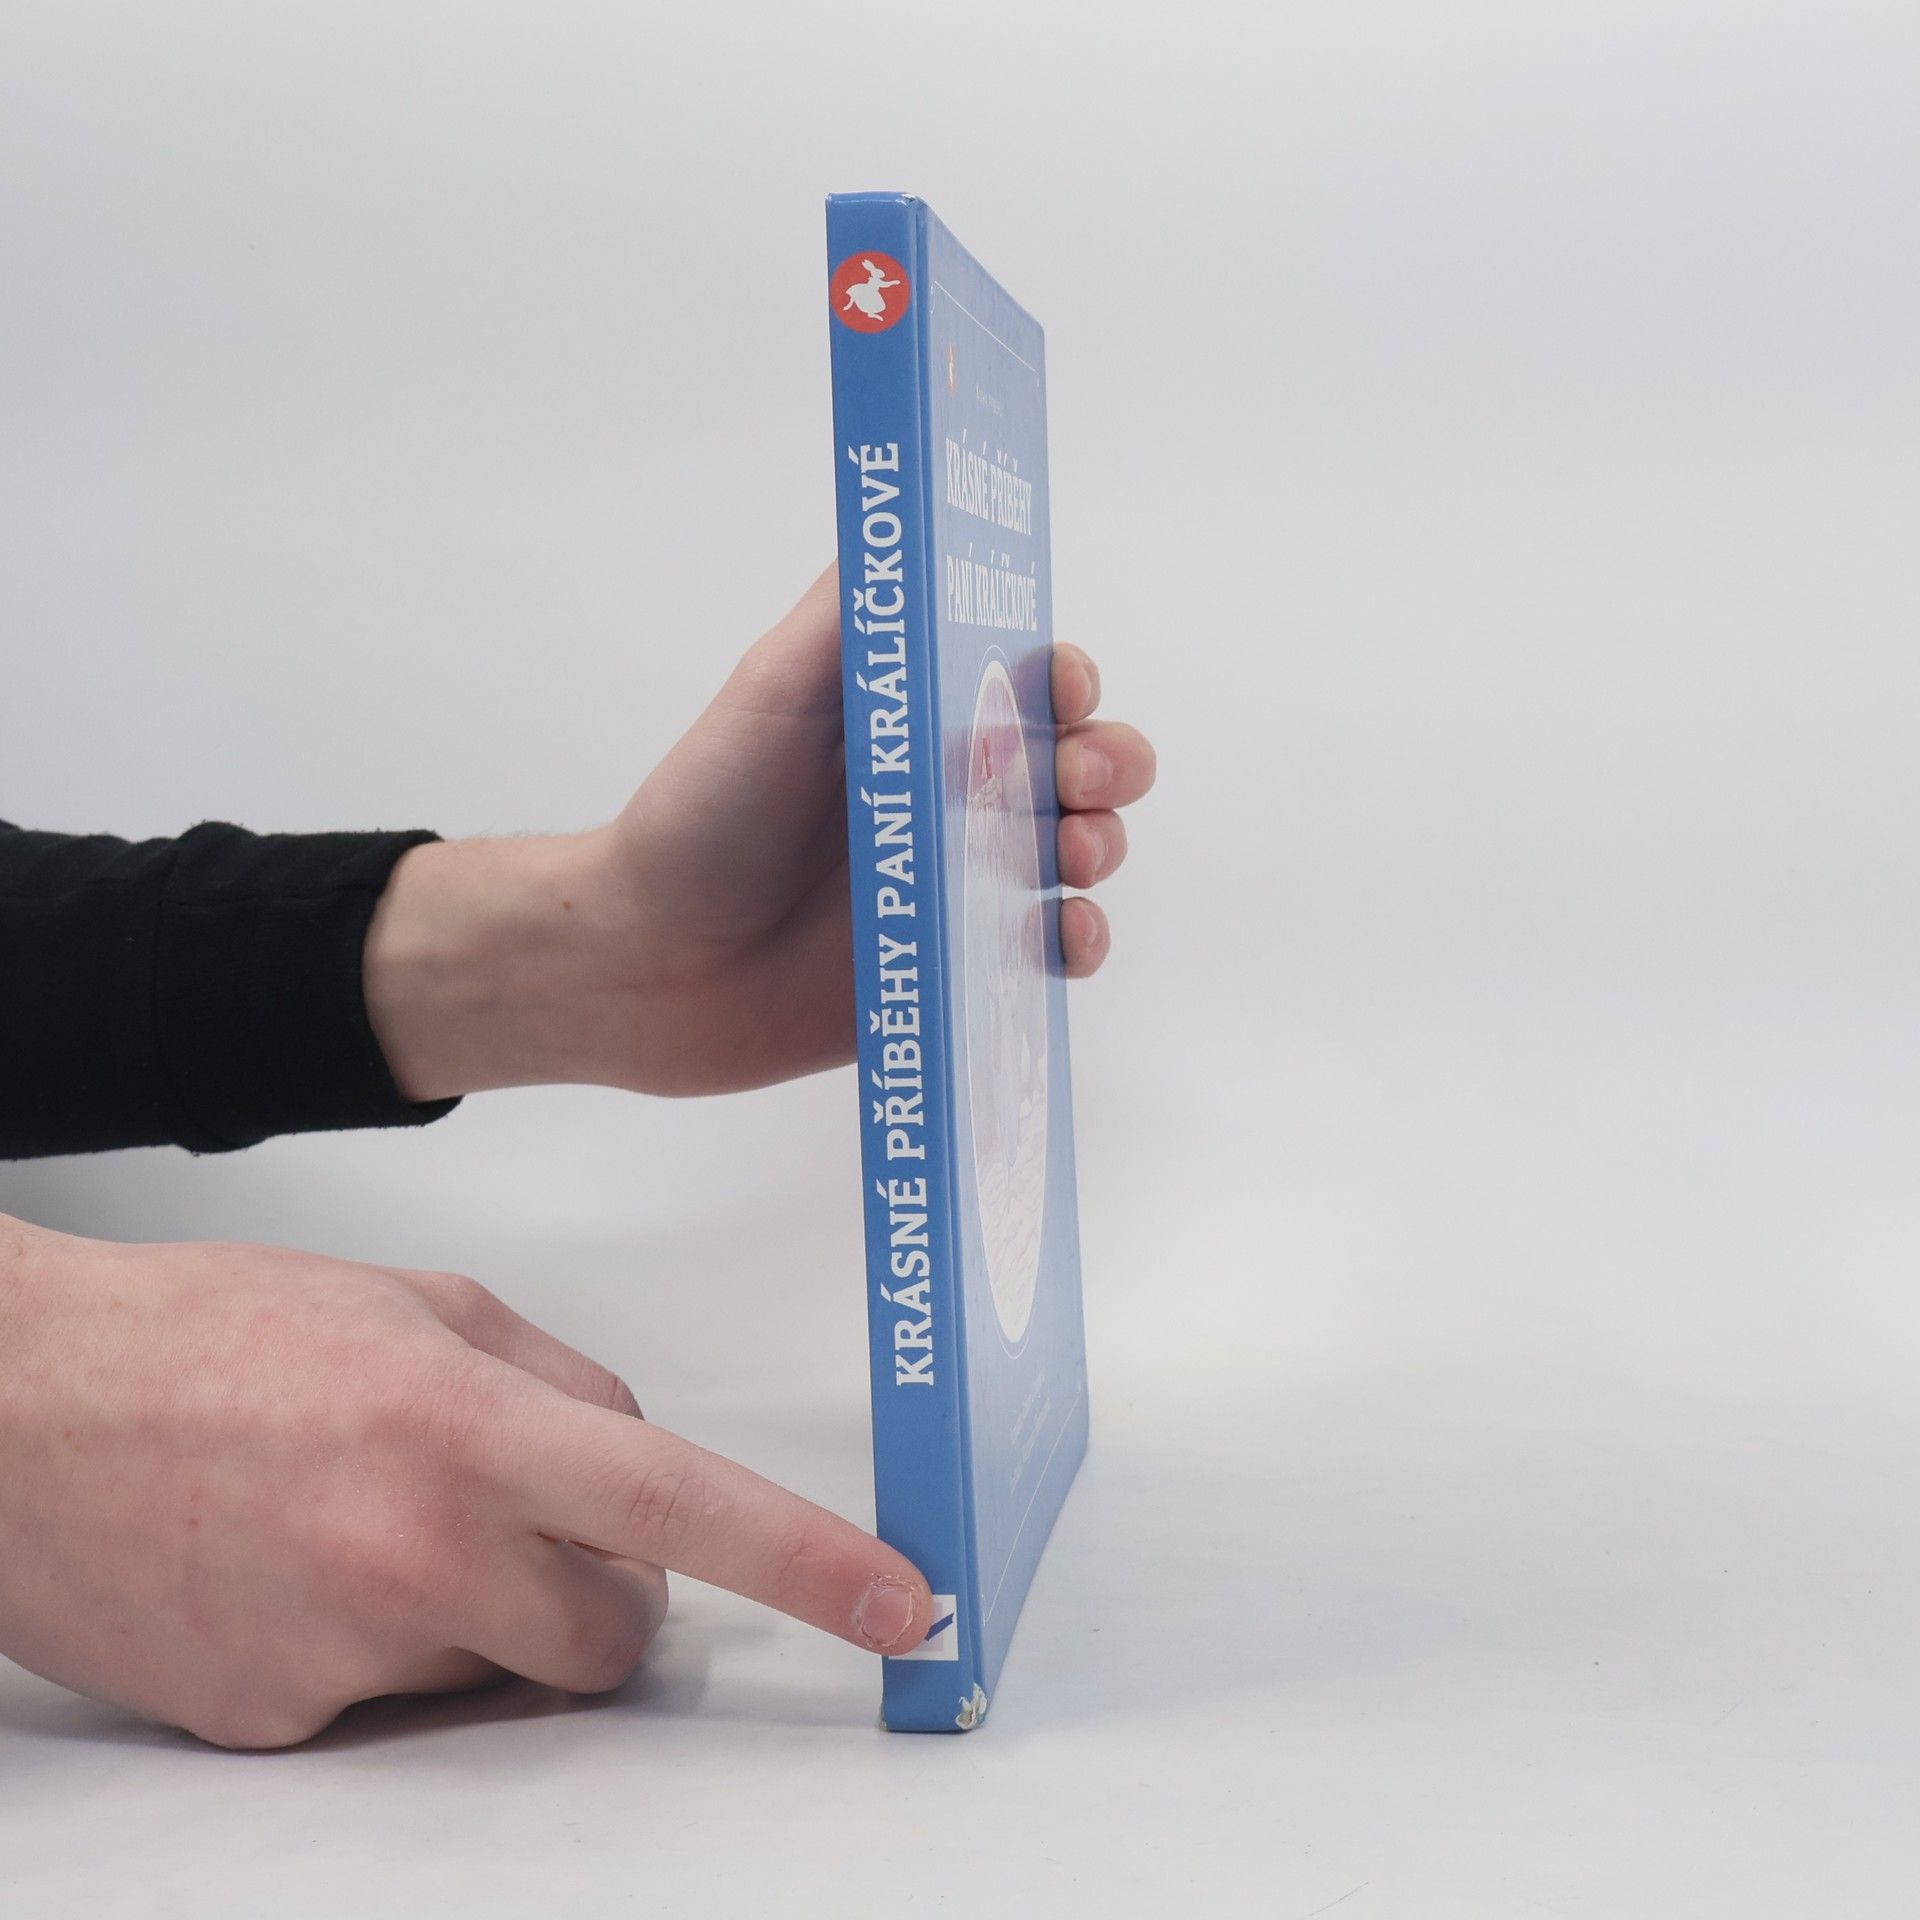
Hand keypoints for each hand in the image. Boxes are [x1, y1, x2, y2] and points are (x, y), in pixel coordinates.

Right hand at [0, 1216, 931, 1748]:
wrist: (15, 1412)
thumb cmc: (216, 1331)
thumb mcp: (421, 1306)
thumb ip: (559, 1382)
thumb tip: (637, 1456)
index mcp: (466, 1427)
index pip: (681, 1504)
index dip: (807, 1563)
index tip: (900, 1604)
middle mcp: (415, 1554)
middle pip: (611, 1638)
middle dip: (607, 1598)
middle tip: (530, 1524)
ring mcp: (340, 1658)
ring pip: (500, 1673)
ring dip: (484, 1614)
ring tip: (371, 1519)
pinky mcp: (272, 1728)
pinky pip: (392, 1702)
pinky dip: (381, 1645)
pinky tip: (298, 1564)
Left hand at [365, 568, 1156, 1099]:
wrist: (648, 962)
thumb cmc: (701, 815)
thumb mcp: (771, 690)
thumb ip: (851, 614)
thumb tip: (917, 517)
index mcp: (918, 716)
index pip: (1030, 679)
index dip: (1066, 681)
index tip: (1061, 693)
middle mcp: (954, 794)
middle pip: (1079, 762)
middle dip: (1107, 763)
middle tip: (1076, 783)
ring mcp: (963, 883)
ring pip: (1081, 850)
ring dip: (1101, 844)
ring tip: (1069, 858)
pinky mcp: (961, 969)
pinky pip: (1051, 951)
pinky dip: (1080, 941)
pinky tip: (1063, 938)